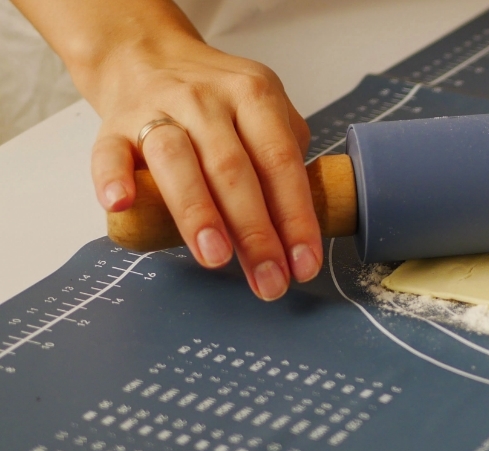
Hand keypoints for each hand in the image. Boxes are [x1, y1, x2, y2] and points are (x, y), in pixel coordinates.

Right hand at [86, 35, 319, 300]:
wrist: (146, 56)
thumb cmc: (217, 102)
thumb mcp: (266, 112)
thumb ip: (284, 161)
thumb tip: (300, 228)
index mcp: (253, 96)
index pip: (280, 162)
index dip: (296, 217)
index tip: (304, 264)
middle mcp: (206, 100)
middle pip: (233, 169)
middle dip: (255, 231)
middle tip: (269, 280)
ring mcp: (156, 109)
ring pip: (176, 160)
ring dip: (198, 212)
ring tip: (215, 257)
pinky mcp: (112, 125)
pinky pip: (109, 151)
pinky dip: (113, 177)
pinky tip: (122, 204)